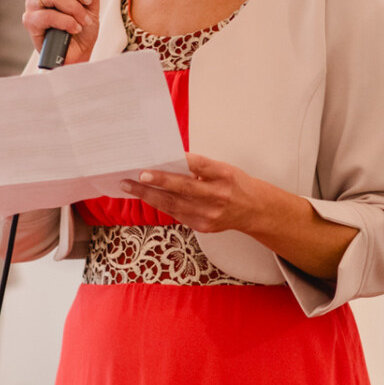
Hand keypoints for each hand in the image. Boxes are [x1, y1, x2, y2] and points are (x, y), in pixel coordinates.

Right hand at [23, 0, 114, 63]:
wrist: (77, 56)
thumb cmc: (81, 29)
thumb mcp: (92, 6)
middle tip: (88, 1)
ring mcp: (33, 5)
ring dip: (74, 8)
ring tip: (83, 21)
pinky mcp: (30, 22)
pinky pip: (47, 15)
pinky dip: (66, 21)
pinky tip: (74, 28)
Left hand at [120, 153, 265, 235]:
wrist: (253, 210)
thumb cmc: (234, 184)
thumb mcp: (223, 169)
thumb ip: (199, 167)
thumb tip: (167, 163)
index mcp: (224, 176)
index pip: (199, 166)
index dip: (178, 162)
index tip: (159, 158)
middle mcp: (217, 196)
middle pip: (183, 188)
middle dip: (156, 182)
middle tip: (136, 175)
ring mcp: (210, 214)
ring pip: (174, 204)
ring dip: (149, 195)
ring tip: (130, 186)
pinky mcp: (203, 226)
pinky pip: (176, 214)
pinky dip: (160, 204)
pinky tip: (146, 197)